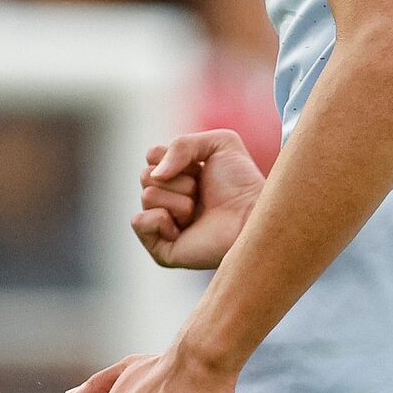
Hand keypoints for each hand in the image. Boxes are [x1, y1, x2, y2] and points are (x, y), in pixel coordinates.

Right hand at [131, 130, 264, 270]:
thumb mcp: (219, 143)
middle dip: (178, 180)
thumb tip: (156, 175)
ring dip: (178, 201)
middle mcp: (168, 199)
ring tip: (198, 212)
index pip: (152, 156)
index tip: (200, 168)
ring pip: (147, 196)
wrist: (253, 215)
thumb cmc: (242, 182)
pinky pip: (139, 222)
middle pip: (146, 175)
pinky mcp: (163, 248)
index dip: (175, 158)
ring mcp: (164, 224)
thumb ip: (181, 144)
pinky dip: (158, 220)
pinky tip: (180, 227)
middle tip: (201, 192)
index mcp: (177, 176)